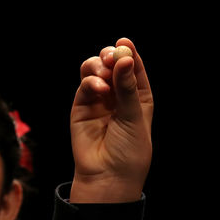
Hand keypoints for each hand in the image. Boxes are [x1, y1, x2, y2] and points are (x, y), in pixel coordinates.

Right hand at [70, 38, 152, 202]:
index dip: (129, 55)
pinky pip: (85, 85)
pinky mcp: (81, 106)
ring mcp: (99, 100)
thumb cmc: (129, 151)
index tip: (124, 43)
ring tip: (104, 72)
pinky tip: (99, 89)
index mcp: (138, 97)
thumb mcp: (134, 117)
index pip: (134, 69)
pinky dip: (90, 82)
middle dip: (111, 57)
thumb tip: (124, 59)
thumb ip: (127, 88)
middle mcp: (118, 96)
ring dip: (99, 66)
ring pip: (95, 71)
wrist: (107, 176)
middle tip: (112, 56)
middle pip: (113, 65)